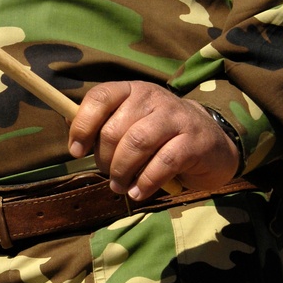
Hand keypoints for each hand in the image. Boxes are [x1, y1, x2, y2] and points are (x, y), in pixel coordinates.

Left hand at [68, 81, 239, 202]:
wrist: (212, 143)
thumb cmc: (161, 136)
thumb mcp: (132, 122)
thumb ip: (103, 125)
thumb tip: (70, 131)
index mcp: (132, 90)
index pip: (100, 97)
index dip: (83, 125)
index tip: (76, 151)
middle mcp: (153, 98)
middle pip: (115, 129)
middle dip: (105, 159)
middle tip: (109, 176)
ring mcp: (176, 117)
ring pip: (137, 143)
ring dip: (122, 171)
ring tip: (120, 187)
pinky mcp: (194, 142)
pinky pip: (163, 163)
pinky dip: (146, 182)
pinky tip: (139, 192)